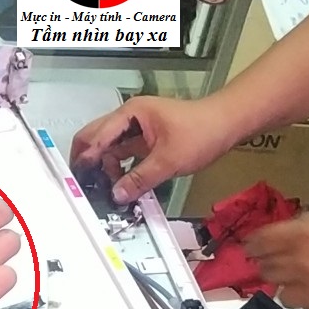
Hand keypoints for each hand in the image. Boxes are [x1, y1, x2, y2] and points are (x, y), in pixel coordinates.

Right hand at [69, 95, 237, 203]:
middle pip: (95, 137)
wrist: (228, 124)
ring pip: (108, 146)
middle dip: (88, 159)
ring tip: (103, 188)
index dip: (86, 158)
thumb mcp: (169, 161)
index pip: (97, 136)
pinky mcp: (145, 138)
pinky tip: (119, 183)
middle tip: (83, 183)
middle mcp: (129, 117)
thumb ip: (139, 179)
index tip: (79, 179)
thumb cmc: (202, 131)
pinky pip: (123, 152)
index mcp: (130, 113)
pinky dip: (118, 166)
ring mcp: (136, 127)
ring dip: (103, 165)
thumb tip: (117, 195)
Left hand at [244, 201, 308, 308]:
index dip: (254, 245)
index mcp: (306, 233)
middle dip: (271, 266)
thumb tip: (299, 230)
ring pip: (284, 296)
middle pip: (266, 270)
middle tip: (282, 264)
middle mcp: (304, 265)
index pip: (260, 242)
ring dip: (293, 288)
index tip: (252, 248)